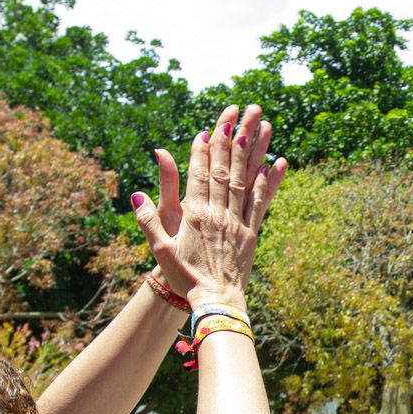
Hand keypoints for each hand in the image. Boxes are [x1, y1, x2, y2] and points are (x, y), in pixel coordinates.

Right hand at [129, 105, 286, 306]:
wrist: (215, 302)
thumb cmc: (184, 278)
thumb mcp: (159, 249)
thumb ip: (148, 218)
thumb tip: (135, 192)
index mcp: (195, 216)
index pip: (200, 174)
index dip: (205, 148)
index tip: (212, 126)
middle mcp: (218, 214)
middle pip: (225, 168)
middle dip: (232, 137)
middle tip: (240, 111)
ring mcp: (238, 222)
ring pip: (245, 179)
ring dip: (254, 150)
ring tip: (261, 125)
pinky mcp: (252, 233)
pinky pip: (261, 202)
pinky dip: (268, 181)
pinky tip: (277, 162)